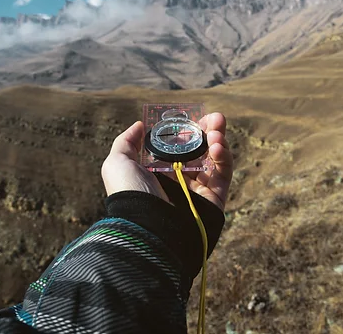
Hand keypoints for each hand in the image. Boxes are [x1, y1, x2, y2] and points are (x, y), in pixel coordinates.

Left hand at [101, 113, 234, 210]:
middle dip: (208, 130)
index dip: (186, 129)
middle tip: (214, 117)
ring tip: (216, 131)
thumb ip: (127, 142)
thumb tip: (139, 125)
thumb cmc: (130, 192)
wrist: (147, 225)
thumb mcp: (117, 163)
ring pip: (214, 158)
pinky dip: (224, 157)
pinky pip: (223, 173)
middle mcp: (179, 178)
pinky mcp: (214, 198)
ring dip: (218, 140)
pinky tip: (218, 145)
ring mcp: (198, 188)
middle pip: (200, 148)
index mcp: (158, 170)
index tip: (192, 116)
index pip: (178, 144)